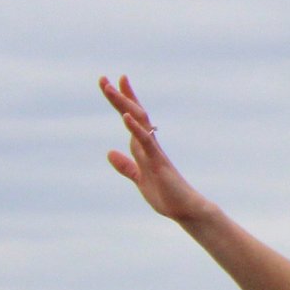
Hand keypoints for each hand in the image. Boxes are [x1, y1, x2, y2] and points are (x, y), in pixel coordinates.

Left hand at [101, 75, 213, 223]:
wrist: (186, 209)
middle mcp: (149, 144)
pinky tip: (126, 115)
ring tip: (109, 89)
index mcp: (144, 147)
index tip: (111, 83)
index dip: (123, 100)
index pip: (132, 118)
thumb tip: (110, 153)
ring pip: (138, 121)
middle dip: (119, 96)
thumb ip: (126, 166)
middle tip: (104, 79)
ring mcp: (154, 151)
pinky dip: (135, 127)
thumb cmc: (166, 195)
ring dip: (123, 104)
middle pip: (134, 113)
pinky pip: (146, 141)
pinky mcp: (158, 161)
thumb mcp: (139, 179)